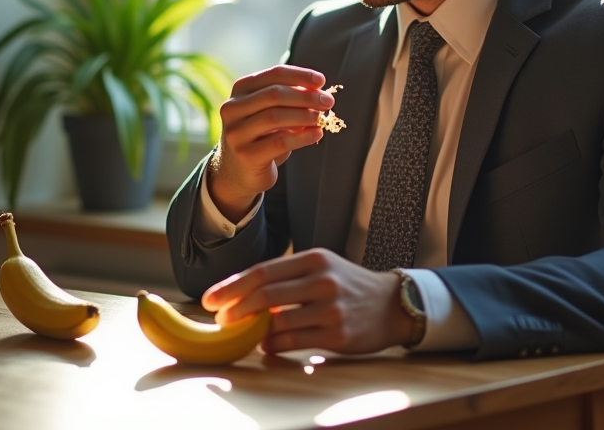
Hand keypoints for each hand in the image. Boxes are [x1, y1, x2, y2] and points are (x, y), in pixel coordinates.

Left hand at [201, 249, 413, 354]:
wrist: (392, 304)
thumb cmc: (348, 284)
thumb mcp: (322, 267)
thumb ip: (288, 277)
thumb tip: (246, 294)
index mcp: (314, 258)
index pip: (263, 271)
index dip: (232, 286)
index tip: (211, 298)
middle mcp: (322, 280)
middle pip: (266, 295)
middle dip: (235, 309)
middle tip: (221, 319)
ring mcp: (331, 309)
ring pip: (278, 321)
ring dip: (253, 330)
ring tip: (243, 333)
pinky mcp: (338, 334)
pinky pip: (294, 342)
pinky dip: (274, 345)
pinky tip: (266, 344)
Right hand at [209, 65, 334, 221]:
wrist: (240, 171)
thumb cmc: (261, 135)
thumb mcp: (272, 111)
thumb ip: (291, 99)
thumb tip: (319, 92)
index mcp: (240, 90)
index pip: (273, 75)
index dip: (300, 75)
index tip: (321, 81)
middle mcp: (232, 108)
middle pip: (274, 95)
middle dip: (305, 96)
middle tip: (327, 102)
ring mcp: (236, 132)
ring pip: (274, 117)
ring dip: (304, 115)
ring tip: (321, 118)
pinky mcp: (246, 155)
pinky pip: (279, 142)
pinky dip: (302, 137)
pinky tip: (317, 134)